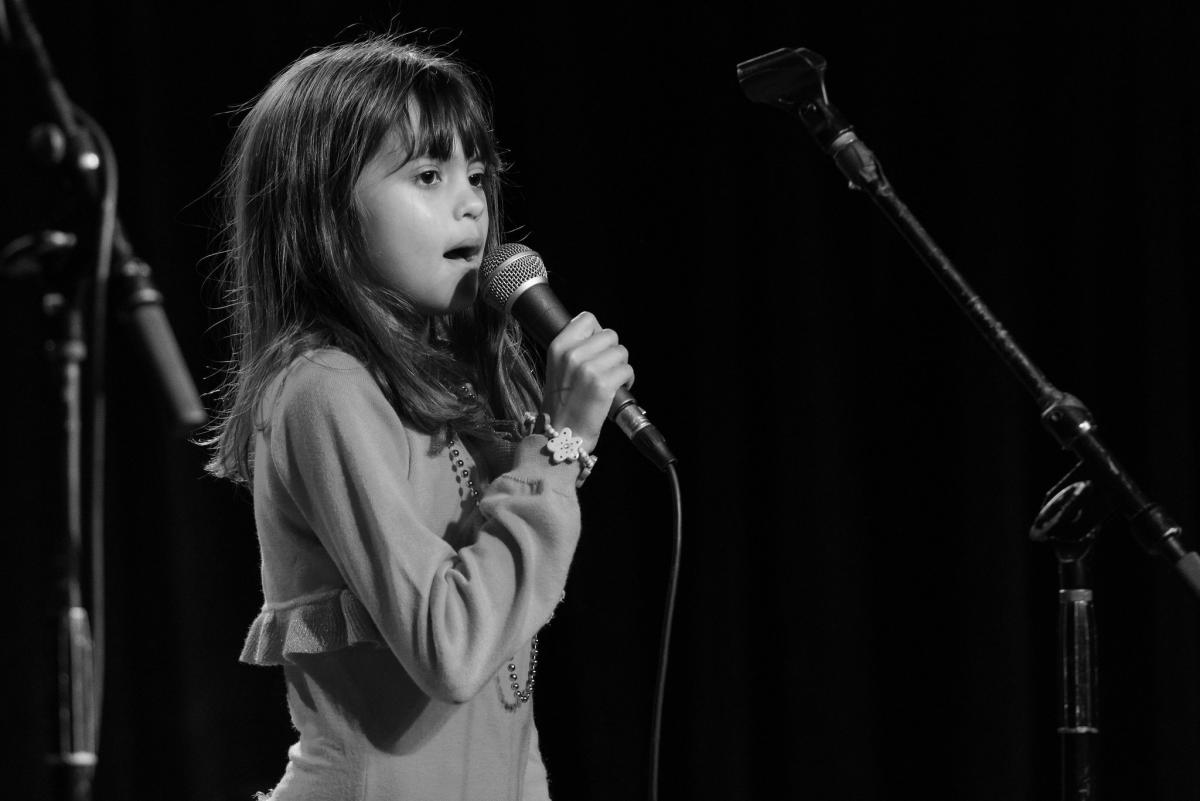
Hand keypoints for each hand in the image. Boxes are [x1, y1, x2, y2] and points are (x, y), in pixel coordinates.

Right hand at [540, 312, 634, 453]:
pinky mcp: (604, 384)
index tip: (596, 349)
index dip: (597, 332)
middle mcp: (572, 354)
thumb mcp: (557, 367)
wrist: (561, 434)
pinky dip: (627, 380)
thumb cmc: (561, 402)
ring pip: (621, 352)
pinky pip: (627, 370)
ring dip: (621, 366)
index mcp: (558, 346)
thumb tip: (597, 333)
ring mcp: (588, 369)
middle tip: (605, 368)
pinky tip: (617, 389)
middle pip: (610, 335)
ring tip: (611, 380)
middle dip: (612, 351)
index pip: (588, 318)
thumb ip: (573, 348)